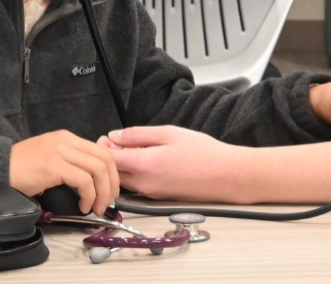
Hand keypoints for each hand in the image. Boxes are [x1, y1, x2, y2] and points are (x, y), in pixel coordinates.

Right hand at [9, 130, 118, 214]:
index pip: (102, 152)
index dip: (112, 172)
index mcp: (68, 138)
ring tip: (97, 207)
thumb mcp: (50, 158)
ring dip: (102, 192)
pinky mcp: (54, 165)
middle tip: (108, 201)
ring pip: (98, 169)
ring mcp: (60, 151)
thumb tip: (92, 180)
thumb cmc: (20, 169)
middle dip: (112, 183)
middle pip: (105, 159)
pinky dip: (88, 196)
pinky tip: (83, 206)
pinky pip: (83, 180)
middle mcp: (67, 141)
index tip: (110, 190)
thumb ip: (70, 162)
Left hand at [104, 126, 241, 201]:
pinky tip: (146, 161)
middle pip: (113, 172)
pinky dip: (134, 174)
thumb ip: (139, 134)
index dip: (103, 147)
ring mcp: (151, 193)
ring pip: (124, 181)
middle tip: (116, 142)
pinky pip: (137, 186)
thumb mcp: (170, 133)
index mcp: (145, 164)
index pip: (110, 158)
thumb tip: (115, 136)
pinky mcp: (159, 198)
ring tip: (133, 149)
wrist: (226, 176)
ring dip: (122, 166)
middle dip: (110, 157)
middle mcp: (144, 183)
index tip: (106, 137)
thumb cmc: (203, 152)